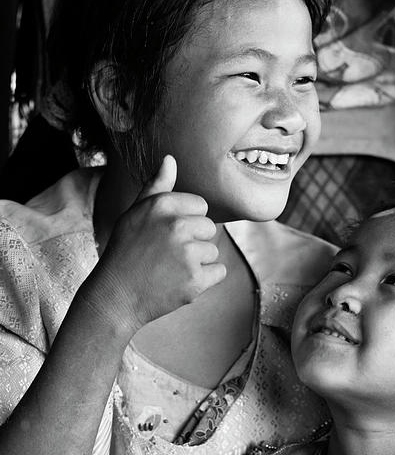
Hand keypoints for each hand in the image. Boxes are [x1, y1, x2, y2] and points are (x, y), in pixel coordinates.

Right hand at [84, 155, 226, 336]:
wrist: (115, 296)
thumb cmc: (125, 252)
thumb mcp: (135, 214)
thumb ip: (157, 186)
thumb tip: (171, 158)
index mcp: (161, 205)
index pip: (200, 206)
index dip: (186, 221)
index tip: (166, 236)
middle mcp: (175, 226)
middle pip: (209, 228)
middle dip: (193, 241)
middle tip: (166, 256)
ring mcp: (187, 254)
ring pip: (213, 251)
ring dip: (198, 262)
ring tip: (170, 270)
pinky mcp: (195, 280)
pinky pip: (219, 272)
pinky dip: (205, 280)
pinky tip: (181, 282)